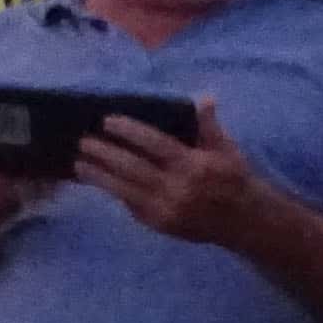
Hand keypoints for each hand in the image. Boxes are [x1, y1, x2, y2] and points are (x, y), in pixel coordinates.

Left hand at [73, 95, 257, 246]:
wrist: (244, 222)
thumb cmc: (234, 178)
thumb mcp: (227, 149)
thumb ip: (209, 125)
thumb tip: (203, 98)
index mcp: (194, 166)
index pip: (156, 145)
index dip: (130, 132)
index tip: (108, 120)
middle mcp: (177, 189)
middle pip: (133, 168)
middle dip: (105, 154)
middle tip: (83, 141)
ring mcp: (166, 210)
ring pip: (125, 190)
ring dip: (100, 176)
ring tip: (78, 164)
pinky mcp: (159, 225)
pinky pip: (130, 206)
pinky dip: (113, 192)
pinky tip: (97, 181)